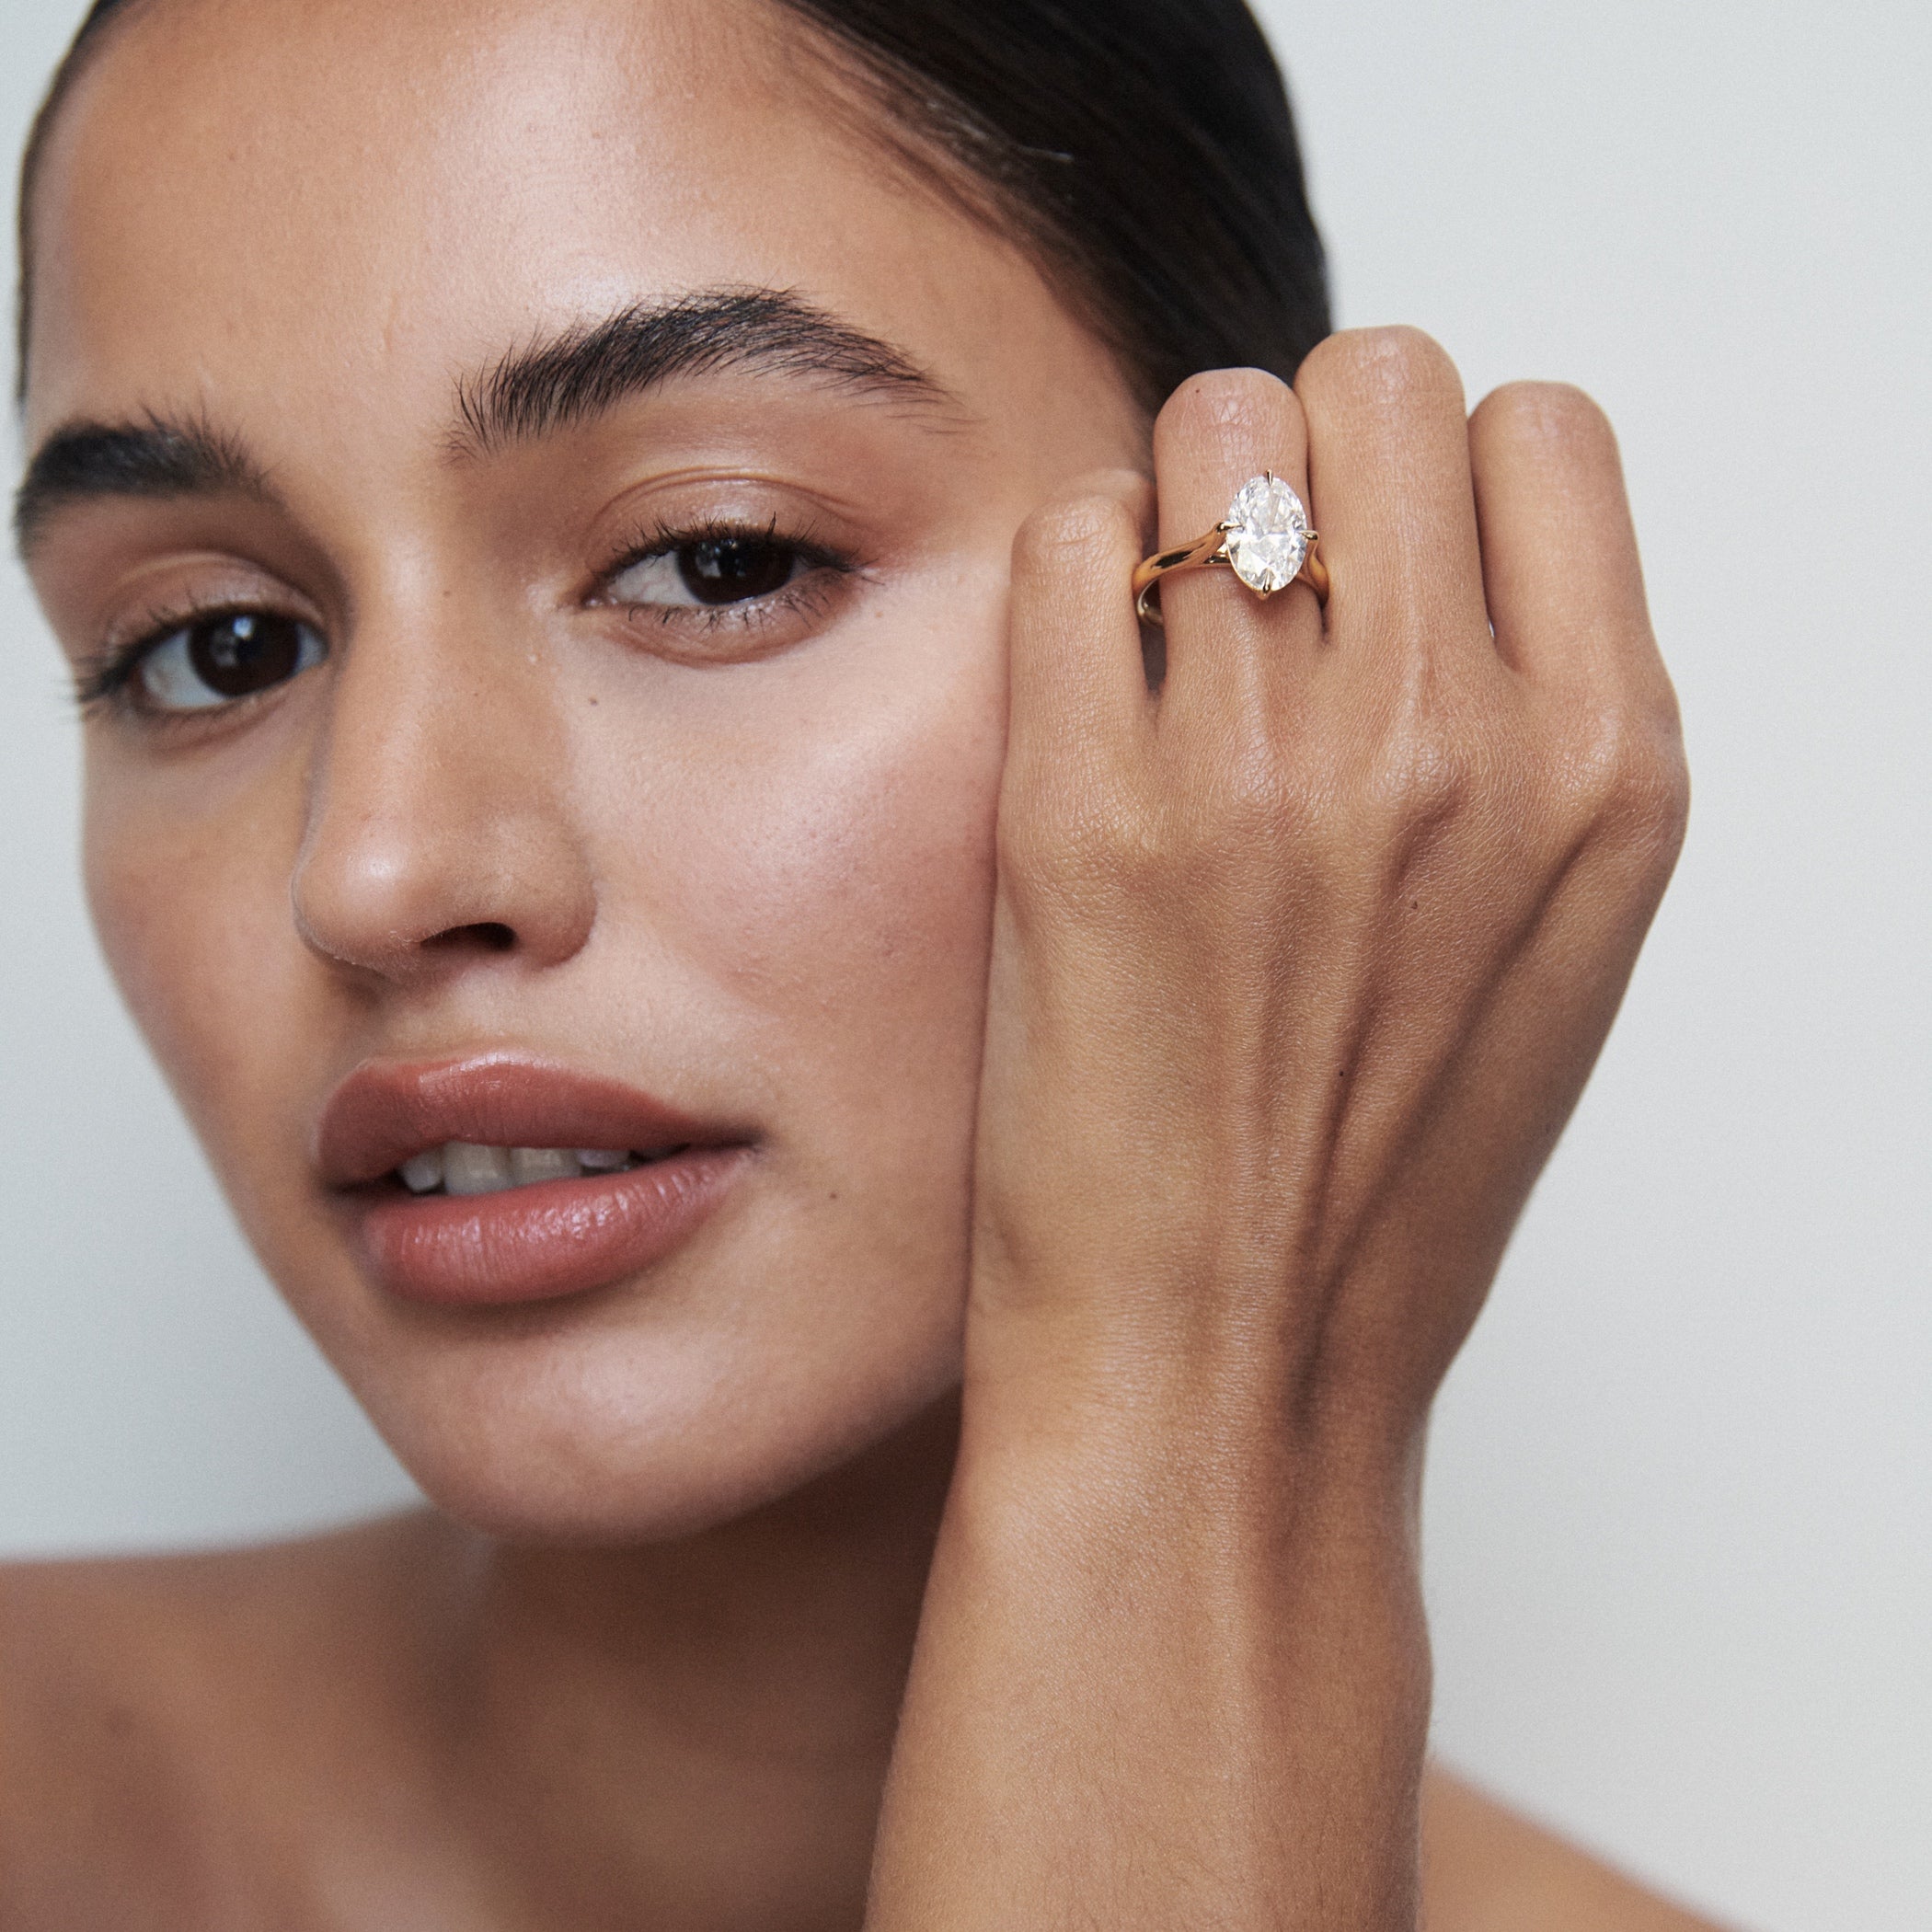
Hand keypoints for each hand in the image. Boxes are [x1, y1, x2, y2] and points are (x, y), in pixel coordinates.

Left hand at [973, 327, 1685, 1457]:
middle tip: (1255, 594)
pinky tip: (1077, 693)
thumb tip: (1422, 537)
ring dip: (1182, 503)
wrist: (1223, 1370)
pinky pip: (1072, 536)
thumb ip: (1523, 725)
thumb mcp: (1547, 944)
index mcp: (1607, 769)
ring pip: (1216, 424)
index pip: (1539, 431)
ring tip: (1166, 650)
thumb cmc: (1376, 1185)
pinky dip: (1069, 579)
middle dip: (1311, 456)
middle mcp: (1459, 743)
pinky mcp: (1084, 810)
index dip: (1444, 475)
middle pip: (1378, 378)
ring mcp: (1269, 769)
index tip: (1382, 564)